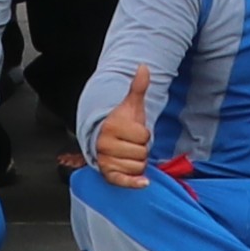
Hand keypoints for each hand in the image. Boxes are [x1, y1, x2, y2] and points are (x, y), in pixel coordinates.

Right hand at [92, 65, 159, 189]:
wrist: (105, 138)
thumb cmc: (122, 122)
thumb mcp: (131, 104)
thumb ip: (138, 87)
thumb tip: (143, 67)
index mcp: (112, 126)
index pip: (144, 135)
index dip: (144, 134)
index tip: (134, 132)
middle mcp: (105, 144)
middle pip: (141, 152)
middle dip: (141, 149)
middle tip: (131, 144)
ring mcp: (106, 160)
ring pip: (138, 166)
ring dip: (138, 162)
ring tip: (129, 154)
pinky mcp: (109, 174)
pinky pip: (123, 181)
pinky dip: (134, 183)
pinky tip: (144, 182)